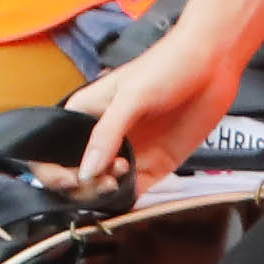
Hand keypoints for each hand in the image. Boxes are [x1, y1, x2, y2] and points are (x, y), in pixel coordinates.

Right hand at [64, 24, 242, 197]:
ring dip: (105, 193)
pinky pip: (132, 192)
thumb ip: (106, 135)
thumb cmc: (168, 66)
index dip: (54, 172)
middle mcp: (101, 138)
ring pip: (101, 190)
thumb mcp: (132, 97)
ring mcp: (126, 154)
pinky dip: (127, 199)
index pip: (50, 154)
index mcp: (83, 116)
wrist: (213, 64)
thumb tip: (84, 173)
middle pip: (75, 178)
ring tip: (125, 173)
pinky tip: (132, 189)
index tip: (73, 178)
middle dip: (83, 186)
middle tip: (107, 179)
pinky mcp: (153, 166)